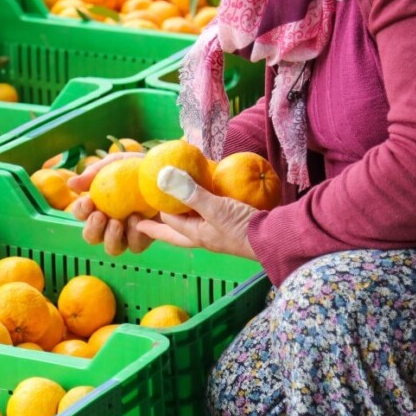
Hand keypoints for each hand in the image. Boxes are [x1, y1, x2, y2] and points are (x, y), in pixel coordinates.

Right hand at [67, 152, 151, 256]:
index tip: (88, 201)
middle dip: (92, 229)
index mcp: (99, 205)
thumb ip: (95, 172)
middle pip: (92, 237)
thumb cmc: (139, 167)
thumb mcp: (117, 163)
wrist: (168, 171)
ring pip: (112, 248)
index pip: (81, 214)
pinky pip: (135, 246)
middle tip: (100, 216)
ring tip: (117, 222)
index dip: (80, 210)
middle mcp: (109, 223)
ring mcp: (127, 233)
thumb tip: (71, 184)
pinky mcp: (145, 237)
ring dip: (111, 237)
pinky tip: (137, 220)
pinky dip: (134, 236)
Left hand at [134, 168, 258, 260]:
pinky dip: (200, 208)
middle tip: (141, 224)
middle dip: (157, 229)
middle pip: (174, 233)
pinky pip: (208, 216)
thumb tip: (163, 177)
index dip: (156, 209)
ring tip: (170, 208)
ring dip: (179, 217)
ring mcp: (217, 232)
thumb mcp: (216, 208)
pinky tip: (204, 197)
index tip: (142, 202)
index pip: (169, 220)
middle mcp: (203, 236)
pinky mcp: (230, 225)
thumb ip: (191, 193)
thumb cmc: (243, 227)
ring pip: (191, 224)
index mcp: (195, 235)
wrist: (274, 238)